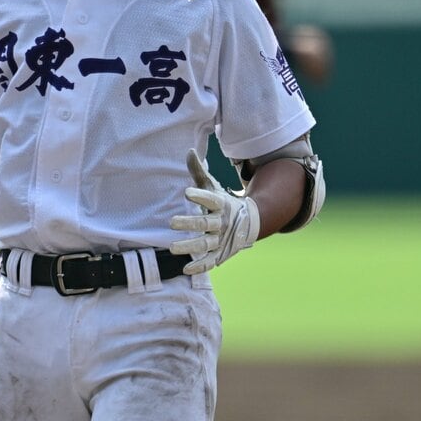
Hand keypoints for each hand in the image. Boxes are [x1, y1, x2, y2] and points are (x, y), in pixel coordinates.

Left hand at [169, 149, 259, 274]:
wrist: (248, 222)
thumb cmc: (222, 202)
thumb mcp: (212, 187)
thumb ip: (199, 172)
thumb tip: (190, 151)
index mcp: (220, 204)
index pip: (210, 200)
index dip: (200, 197)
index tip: (186, 193)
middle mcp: (221, 222)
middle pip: (204, 223)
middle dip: (189, 223)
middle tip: (171, 222)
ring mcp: (221, 239)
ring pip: (205, 244)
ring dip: (189, 247)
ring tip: (172, 248)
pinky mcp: (219, 253)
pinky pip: (210, 261)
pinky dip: (200, 266)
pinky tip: (185, 269)